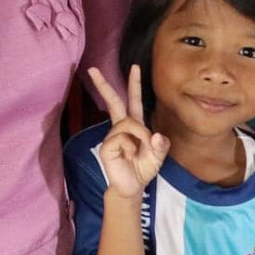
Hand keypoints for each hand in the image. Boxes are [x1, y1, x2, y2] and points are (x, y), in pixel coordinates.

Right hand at [86, 65, 167, 197]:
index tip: (135, 67)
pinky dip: (130, 146)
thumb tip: (156, 136)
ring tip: (139, 151)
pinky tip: (129, 156)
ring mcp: (112, 136)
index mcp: (135, 125)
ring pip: (127, 122)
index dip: (134, 84)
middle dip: (104, 85)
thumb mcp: (158, 156)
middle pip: (113, 101)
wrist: (133, 187)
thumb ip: (161, 145)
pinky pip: (121, 137)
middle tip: (92, 69)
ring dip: (139, 135)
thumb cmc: (143, 168)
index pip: (134, 100)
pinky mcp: (107, 146)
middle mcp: (121, 127)